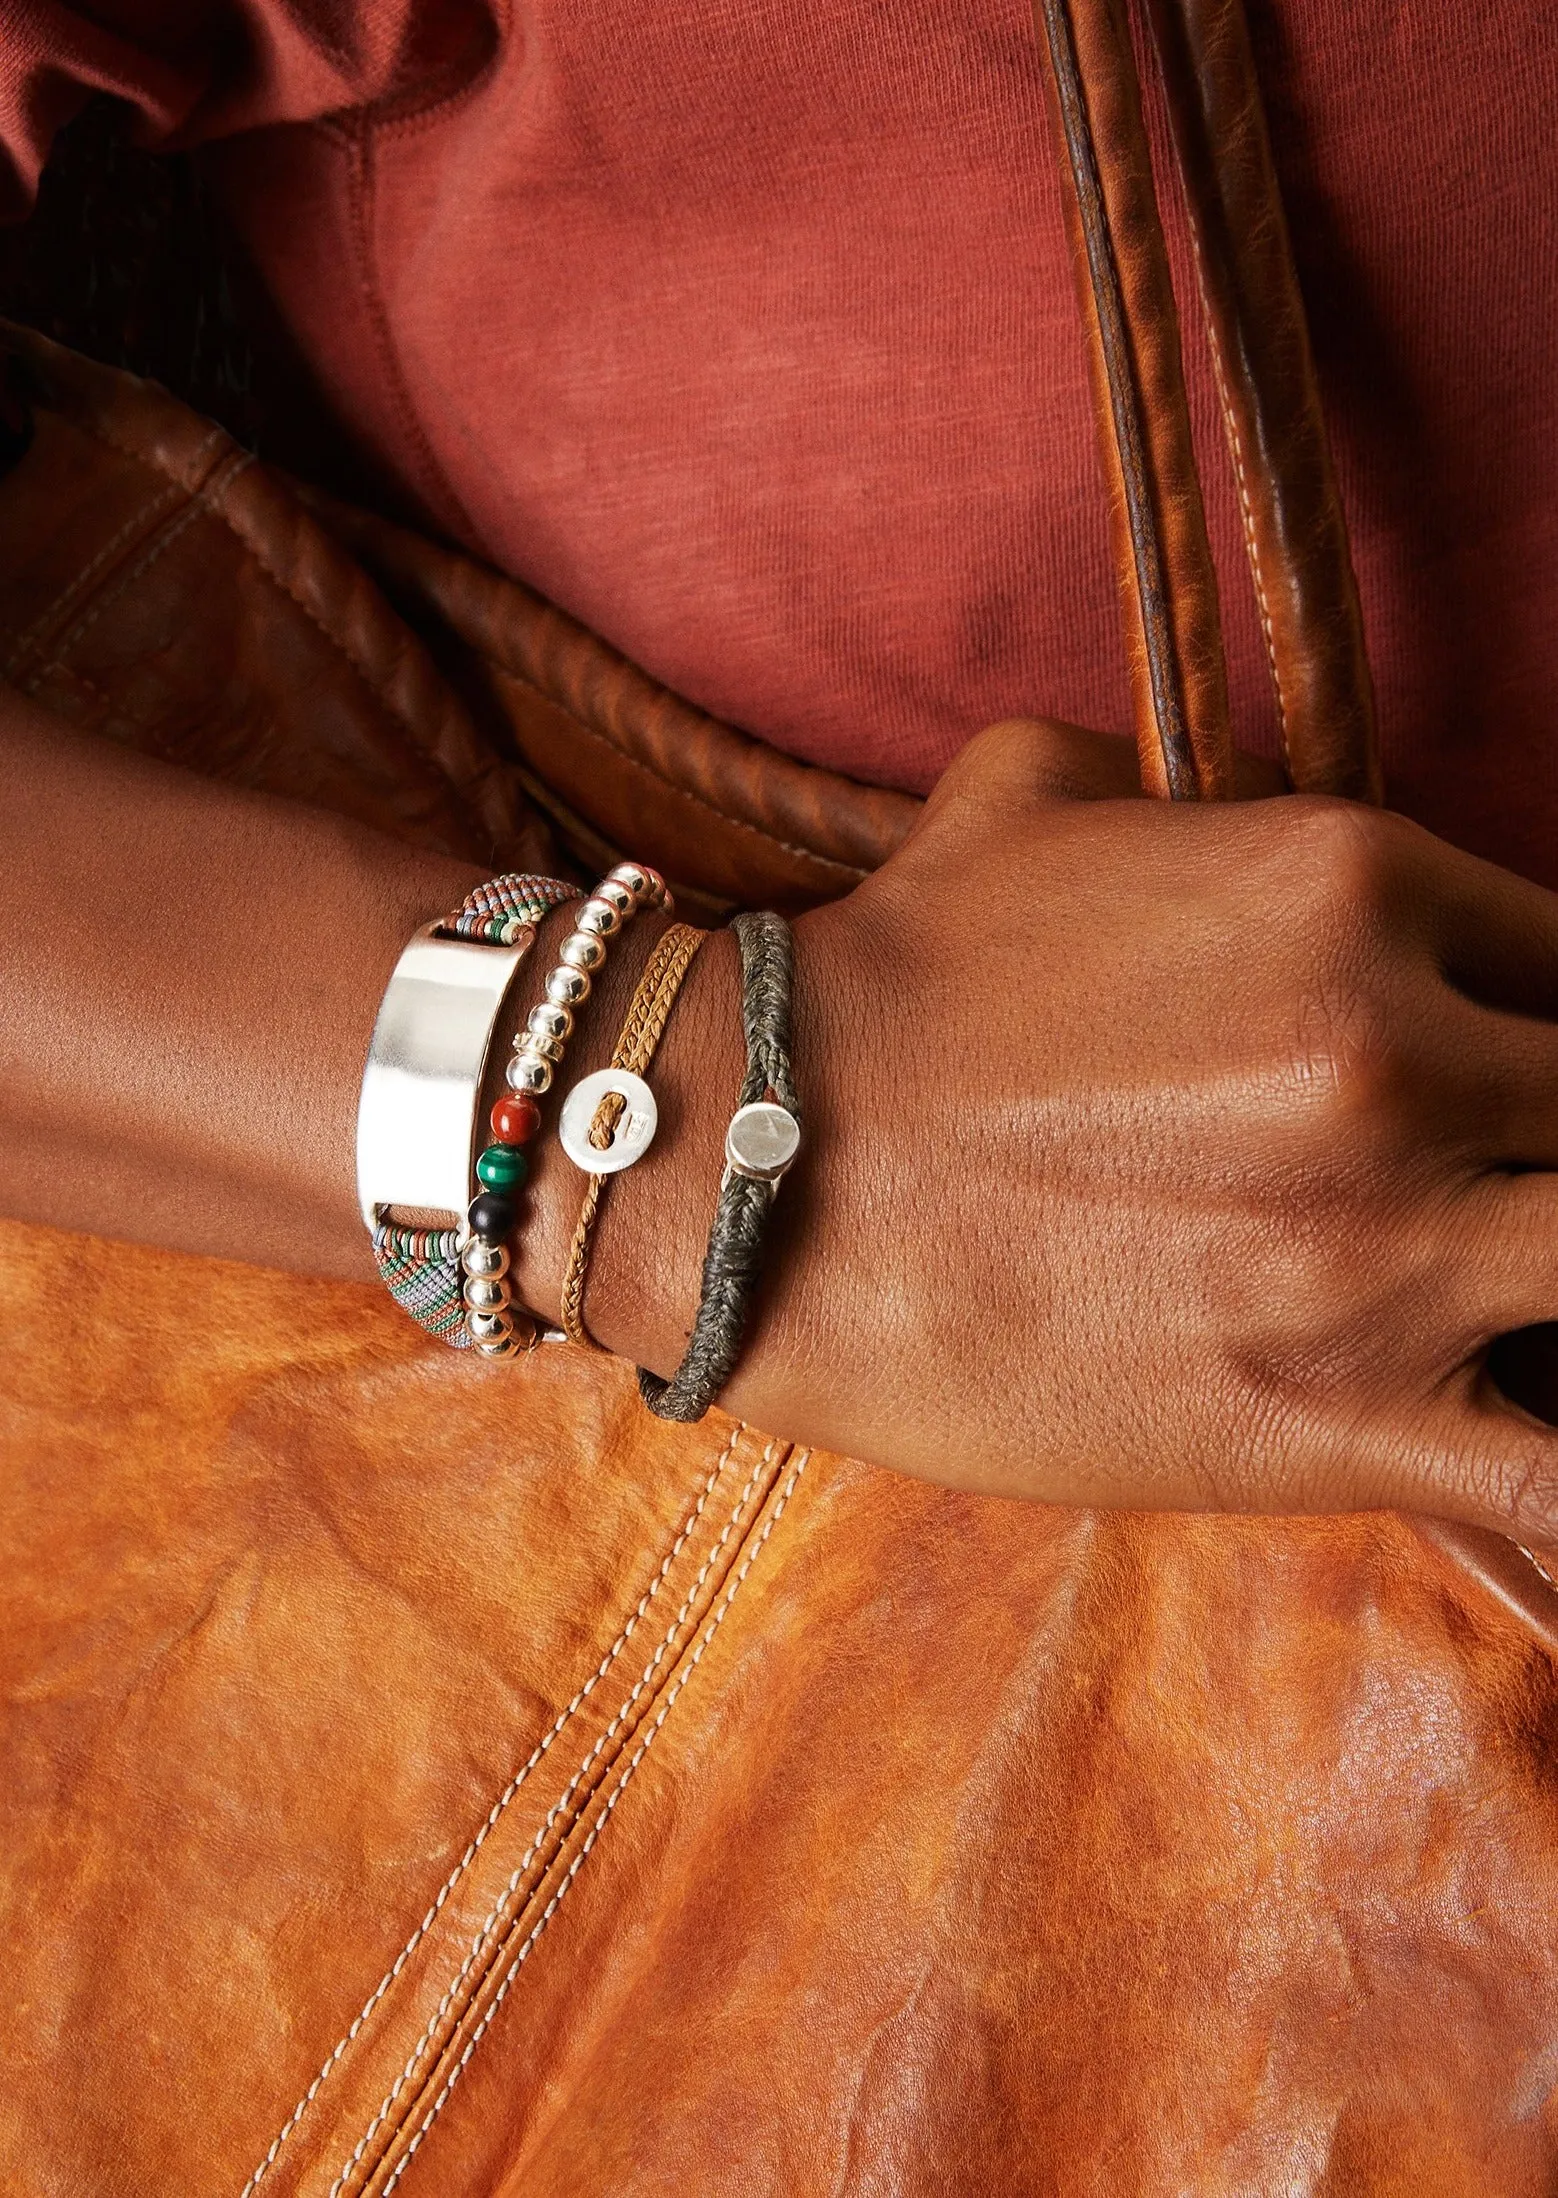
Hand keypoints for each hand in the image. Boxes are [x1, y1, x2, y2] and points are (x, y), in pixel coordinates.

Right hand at [698, 718, 1557, 1538]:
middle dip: (1544, 1149)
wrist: (752, 1171)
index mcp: (1355, 887)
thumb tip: (1200, 797)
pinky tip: (1514, 1449)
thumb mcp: (1024, 794)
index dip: (1542, 1030)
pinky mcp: (1337, 1420)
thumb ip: (1171, 780)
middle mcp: (1405, 1057)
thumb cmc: (888, 986)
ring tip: (1488, 1305)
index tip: (1495, 1088)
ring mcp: (1384, 1249)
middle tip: (1474, 1194)